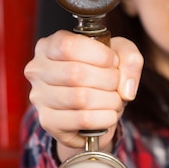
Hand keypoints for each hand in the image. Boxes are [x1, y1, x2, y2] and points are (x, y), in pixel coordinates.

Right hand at [24, 30, 143, 160]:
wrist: (94, 108)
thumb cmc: (103, 73)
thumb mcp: (120, 54)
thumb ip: (130, 59)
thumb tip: (126, 89)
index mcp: (49, 45)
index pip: (69, 46)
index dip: (100, 55)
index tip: (113, 62)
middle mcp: (38, 70)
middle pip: (76, 73)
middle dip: (109, 80)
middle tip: (117, 85)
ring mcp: (40, 97)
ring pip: (80, 98)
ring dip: (109, 100)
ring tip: (115, 100)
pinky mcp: (49, 122)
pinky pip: (83, 120)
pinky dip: (105, 118)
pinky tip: (110, 114)